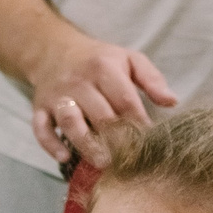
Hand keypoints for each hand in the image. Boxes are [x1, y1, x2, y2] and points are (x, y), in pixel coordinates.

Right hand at [29, 36, 178, 167]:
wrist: (54, 50)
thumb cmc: (100, 59)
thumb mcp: (129, 59)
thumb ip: (152, 79)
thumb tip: (172, 102)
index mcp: (103, 68)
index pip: (124, 99)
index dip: (139, 121)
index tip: (151, 141)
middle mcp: (78, 81)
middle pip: (99, 113)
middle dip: (116, 138)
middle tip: (130, 158)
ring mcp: (57, 96)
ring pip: (71, 121)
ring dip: (86, 143)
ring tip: (103, 162)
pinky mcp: (39, 108)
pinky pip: (40, 128)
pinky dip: (50, 144)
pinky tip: (65, 157)